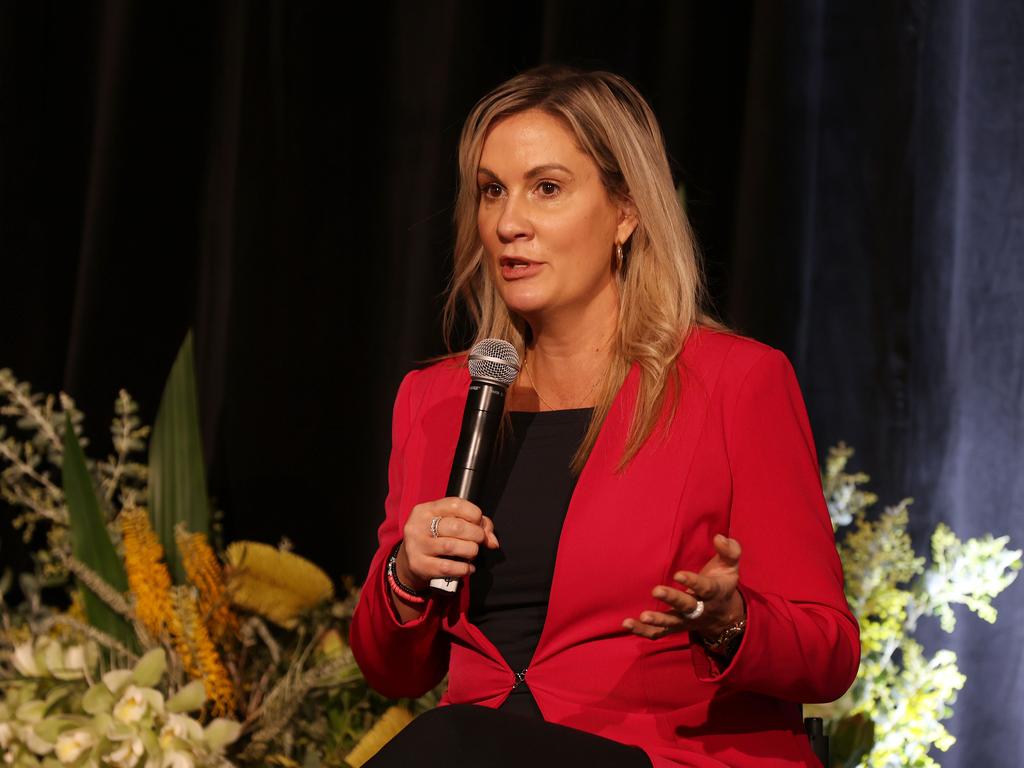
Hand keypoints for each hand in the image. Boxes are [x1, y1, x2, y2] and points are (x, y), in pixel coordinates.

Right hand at [396, 497, 499, 589]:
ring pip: (452, 546)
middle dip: (476, 535)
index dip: (474, 514)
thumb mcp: (449, 523)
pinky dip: (463, 568)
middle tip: (479, 541)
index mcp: (426, 509)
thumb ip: (475, 524)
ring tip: (472, 553)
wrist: (410, 561)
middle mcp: (418, 525)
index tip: (478, 524)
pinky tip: (467, 567)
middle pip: (457, 526)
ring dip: (470, 551)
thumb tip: (492, 541)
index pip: (456, 504)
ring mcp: (416, 545)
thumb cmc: (436, 538)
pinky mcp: (419, 565)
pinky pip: (448, 567)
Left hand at [622, 534, 744, 640]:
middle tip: (656, 591)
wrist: (725, 615)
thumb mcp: (730, 566)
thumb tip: (719, 537)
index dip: (692, 582)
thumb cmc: (722, 582)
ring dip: (657, 620)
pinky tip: (627, 624)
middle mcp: (700, 609)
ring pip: (672, 622)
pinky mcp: (675, 627)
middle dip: (672, 599)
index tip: (678, 574)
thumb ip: (729, 550)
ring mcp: (686, 620)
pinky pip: (659, 633)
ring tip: (643, 616)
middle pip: (686, 606)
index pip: (705, 588)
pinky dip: (643, 631)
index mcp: (714, 592)